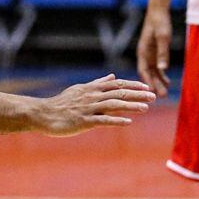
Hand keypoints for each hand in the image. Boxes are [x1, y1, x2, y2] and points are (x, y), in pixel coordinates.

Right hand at [28, 74, 156, 135]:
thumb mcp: (80, 89)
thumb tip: (112, 76)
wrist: (43, 114)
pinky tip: (128, 122)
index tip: (147, 87)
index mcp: (93, 88)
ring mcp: (88, 108)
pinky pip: (103, 120)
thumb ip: (98, 83)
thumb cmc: (62, 103)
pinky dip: (116, 120)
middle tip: (154, 96)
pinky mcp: (84, 121)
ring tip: (146, 108)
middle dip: (138, 94)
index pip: (118, 85)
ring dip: (131, 106)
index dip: (134, 85)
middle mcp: (93, 96)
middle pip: (119, 93)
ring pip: (114, 105)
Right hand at [137, 10, 171, 95]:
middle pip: (148, 74)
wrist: (158, 11)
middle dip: (154, 85)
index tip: (152, 92)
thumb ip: (162, 53)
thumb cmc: (160, 23)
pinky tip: (167, 82)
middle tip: (162, 97)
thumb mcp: (163, 38)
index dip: (147, 82)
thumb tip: (162, 69)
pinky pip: (157, 67)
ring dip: (158, 82)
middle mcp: (144, 55)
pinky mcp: (154, 52)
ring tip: (165, 93)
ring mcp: (149, 54)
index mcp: (142, 52)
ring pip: (153, 72)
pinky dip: (162, 74)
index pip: (143, 70)